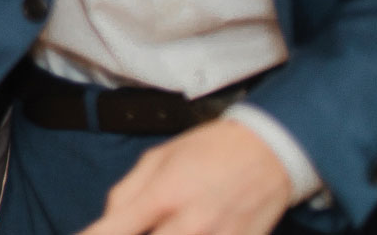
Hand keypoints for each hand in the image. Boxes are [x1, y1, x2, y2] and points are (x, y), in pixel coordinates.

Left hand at [77, 120, 292, 234]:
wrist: (269, 151)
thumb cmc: (207, 150)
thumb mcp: (157, 157)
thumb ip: (126, 193)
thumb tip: (106, 223)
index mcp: (163, 196)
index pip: (116, 229)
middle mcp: (191, 225)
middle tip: (126, 230)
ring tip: (160, 227)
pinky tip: (189, 232)